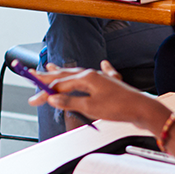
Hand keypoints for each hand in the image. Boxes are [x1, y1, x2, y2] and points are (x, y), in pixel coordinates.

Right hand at [27, 61, 165, 128]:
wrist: (143, 109)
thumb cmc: (119, 108)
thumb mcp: (90, 107)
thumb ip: (70, 102)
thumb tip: (53, 99)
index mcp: (86, 78)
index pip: (59, 85)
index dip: (44, 93)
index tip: (32, 99)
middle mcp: (93, 75)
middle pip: (65, 75)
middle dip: (47, 78)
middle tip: (31, 76)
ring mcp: (102, 79)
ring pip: (77, 74)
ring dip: (63, 72)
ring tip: (51, 67)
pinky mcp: (110, 86)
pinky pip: (102, 74)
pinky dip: (99, 70)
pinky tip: (104, 64)